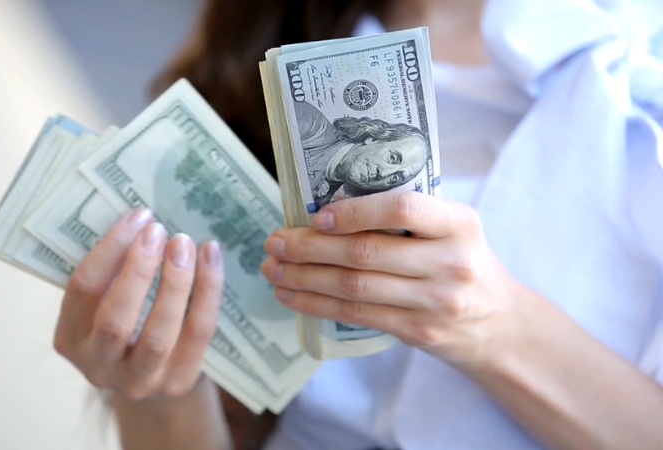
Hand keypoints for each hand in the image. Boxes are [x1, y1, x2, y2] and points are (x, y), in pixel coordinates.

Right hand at [53, 207, 223, 400]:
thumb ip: (111, 271)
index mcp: (70, 339)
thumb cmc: (125, 324)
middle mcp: (98, 367)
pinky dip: (208, 292)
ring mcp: (138, 381)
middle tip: (158, 231)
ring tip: (185, 244)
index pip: (83, 290)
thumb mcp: (103, 303)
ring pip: (158, 334)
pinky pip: (197, 334)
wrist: (152, 379)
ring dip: (175, 283)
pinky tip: (211, 257)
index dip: (110, 249)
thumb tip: (141, 218)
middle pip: (115, 320)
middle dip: (138, 270)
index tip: (137, 217)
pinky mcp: (177, 384)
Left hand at [260, 191, 524, 367]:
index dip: (355, 212)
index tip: (317, 216)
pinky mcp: (418, 331)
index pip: (403, 209)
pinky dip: (317, 303)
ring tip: (273, 269)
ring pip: (354, 287)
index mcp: (459, 223)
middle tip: (274, 241)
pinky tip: (292, 294)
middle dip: (310, 247)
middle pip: (366, 253)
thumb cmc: (464, 263)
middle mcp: (450, 262)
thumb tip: (330, 204)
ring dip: (304, 277)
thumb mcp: (455, 229)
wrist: (500, 325)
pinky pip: (357, 315)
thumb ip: (410, 215)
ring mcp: (434, 301)